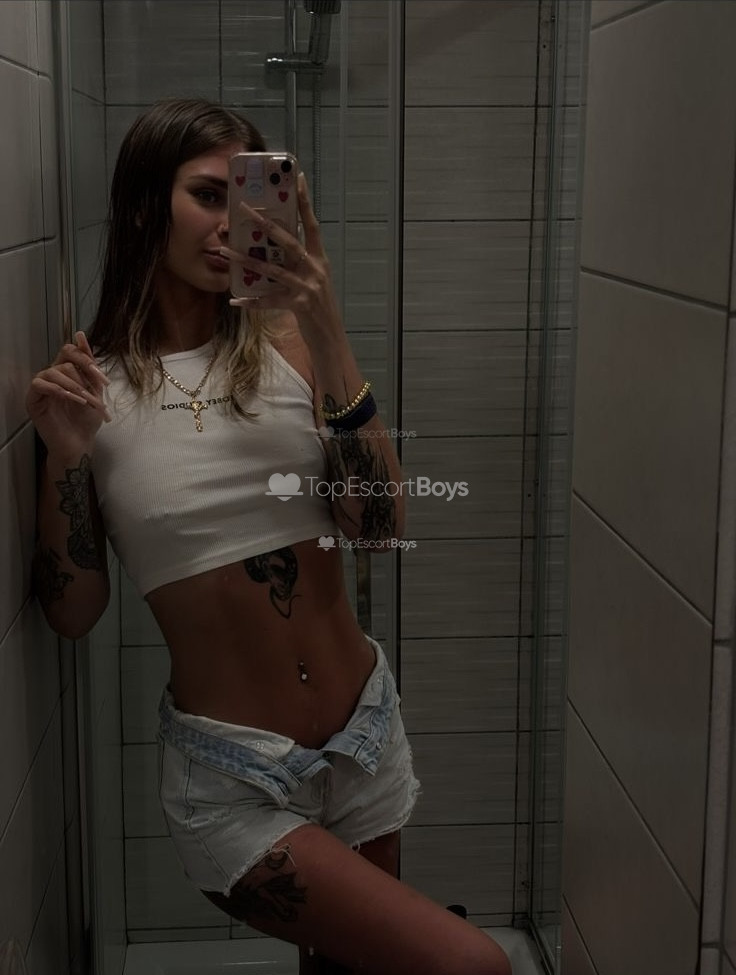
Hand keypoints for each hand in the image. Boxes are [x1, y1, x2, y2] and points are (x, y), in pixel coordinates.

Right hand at [26, 331, 110, 458]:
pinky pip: (40, 384)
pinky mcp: (33, 399)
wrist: (80, 443)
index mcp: (68, 371)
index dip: (87, 358)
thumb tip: (81, 335)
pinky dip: (60, 390)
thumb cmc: (87, 420)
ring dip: (75, 385)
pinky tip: (73, 400)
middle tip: (97, 389)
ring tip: (86, 401)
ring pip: (54, 370)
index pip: (71, 351)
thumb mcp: (95, 390)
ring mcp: (42, 387)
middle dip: (85, 372)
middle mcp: (53, 375)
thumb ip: (90, 366)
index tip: (103, 379)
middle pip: (64, 357)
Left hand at [221, 173, 341, 343]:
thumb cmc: (318, 308)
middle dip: (265, 224)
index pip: (312, 224)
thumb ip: (300, 263)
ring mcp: (308, 286)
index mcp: (320, 259)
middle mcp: (315, 269)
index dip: (304, 201)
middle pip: (288, 241)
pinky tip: (235, 300)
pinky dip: (251, 302)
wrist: (331, 338)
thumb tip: (277, 246)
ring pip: (273, 269)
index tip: (296, 177)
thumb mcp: (314, 280)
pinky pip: (269, 301)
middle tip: (245, 209)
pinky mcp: (299, 305)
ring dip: (246, 260)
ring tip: (226, 251)